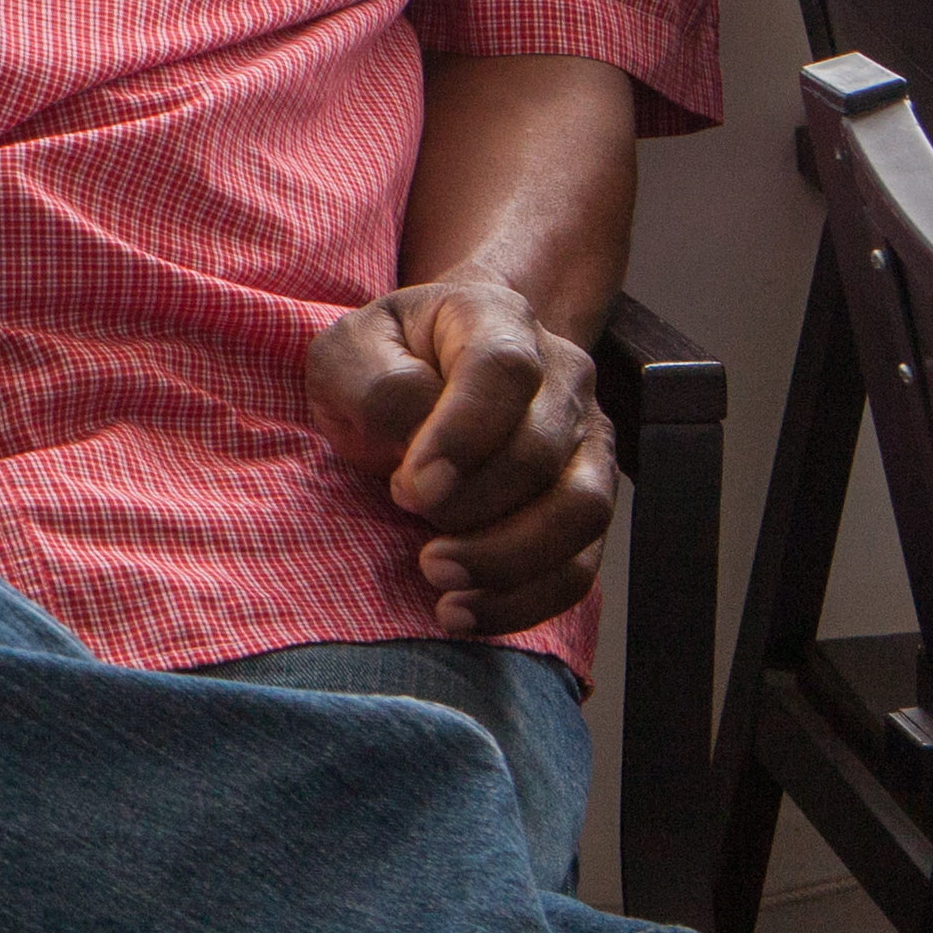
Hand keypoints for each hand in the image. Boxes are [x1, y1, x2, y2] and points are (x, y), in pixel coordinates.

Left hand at [309, 278, 615, 636]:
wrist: (426, 374)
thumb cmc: (383, 364)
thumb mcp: (347, 352)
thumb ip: (375, 382)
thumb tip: (415, 440)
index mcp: (497, 319)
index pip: (503, 370)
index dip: (463, 433)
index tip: (411, 490)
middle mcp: (561, 375)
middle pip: (543, 450)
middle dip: (476, 509)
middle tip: (416, 543)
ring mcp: (585, 439)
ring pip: (581, 510)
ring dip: (510, 560)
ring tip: (439, 581)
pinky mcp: (585, 500)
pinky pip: (581, 563)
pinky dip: (527, 599)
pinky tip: (464, 613)